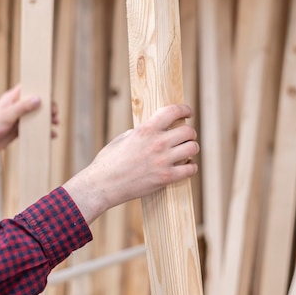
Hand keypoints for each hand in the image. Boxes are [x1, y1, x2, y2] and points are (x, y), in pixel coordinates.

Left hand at [0, 85, 58, 168]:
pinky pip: (34, 128)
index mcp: (12, 99)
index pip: (29, 89)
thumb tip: (38, 99)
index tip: (51, 95)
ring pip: (37, 116)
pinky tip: (49, 134)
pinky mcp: (19, 129)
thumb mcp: (6, 115)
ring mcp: (18, 118)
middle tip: (54, 114)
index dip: (41, 90)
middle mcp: (16, 107)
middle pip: (36, 103)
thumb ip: (23, 107)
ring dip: (47, 120)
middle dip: (47, 108)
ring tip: (55, 123)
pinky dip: (42, 131)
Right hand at [63, 104, 199, 224]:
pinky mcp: (165, 178)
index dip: (185, 109)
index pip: (173, 111)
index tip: (189, 112)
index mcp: (146, 129)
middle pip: (188, 131)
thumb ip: (142, 132)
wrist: (102, 185)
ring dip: (192, 148)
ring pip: (193, 148)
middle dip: (189, 133)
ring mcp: (163, 161)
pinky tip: (187, 165)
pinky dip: (191, 167)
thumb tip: (154, 129)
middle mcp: (157, 143)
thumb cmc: (109, 161)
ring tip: (186, 151)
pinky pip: (190, 169)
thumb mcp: (123, 138)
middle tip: (186, 137)